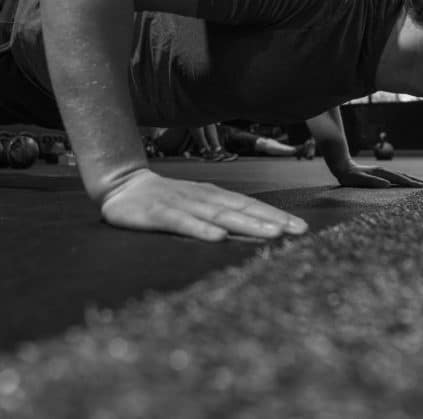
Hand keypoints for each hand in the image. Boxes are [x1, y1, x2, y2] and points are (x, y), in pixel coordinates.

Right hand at [100, 169, 308, 241]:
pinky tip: (218, 238)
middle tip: (299, 231)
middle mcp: (201, 198)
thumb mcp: (194, 203)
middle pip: (241, 209)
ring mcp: (180, 204)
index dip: (275, 215)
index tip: (301, 228)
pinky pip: (182, 223)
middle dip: (271, 220)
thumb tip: (252, 228)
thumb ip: (218, 213)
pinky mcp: (158, 214)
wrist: (121, 185)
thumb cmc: (162, 198)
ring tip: (271, 234)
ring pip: (218, 215)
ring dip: (246, 224)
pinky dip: (201, 230)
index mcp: (212, 195)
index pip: (249, 205)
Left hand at [332, 161, 422, 188]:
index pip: (401, 179)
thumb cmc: (350, 176)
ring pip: (402, 176)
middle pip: (405, 176)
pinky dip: (405, 181)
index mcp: (382, 173)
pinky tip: (407, 184)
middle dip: (418, 181)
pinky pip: (397, 178)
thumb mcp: (359, 180)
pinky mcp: (381, 175)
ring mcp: (384, 172)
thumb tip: (387, 184)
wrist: (343, 166)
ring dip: (413, 180)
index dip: (412, 184)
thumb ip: (373, 181)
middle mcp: (385, 171)